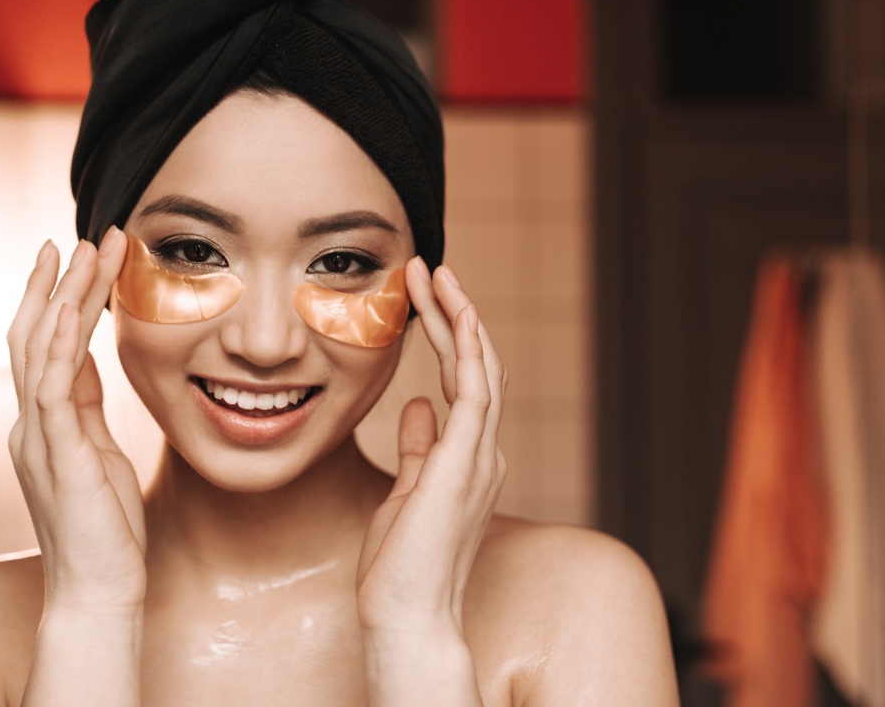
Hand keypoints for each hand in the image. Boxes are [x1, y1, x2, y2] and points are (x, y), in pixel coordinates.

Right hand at [7, 229, 145, 615]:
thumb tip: (83, 356)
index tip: (75, 254)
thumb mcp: (97, 451)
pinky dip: (55, 346)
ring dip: (62, 296)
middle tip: (78, 235)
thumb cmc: (104, 528)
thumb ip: (83, 405)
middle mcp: (29, 424)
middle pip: (30, 335)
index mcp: (41, 423)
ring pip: (39, 350)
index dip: (57, 297)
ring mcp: (37, 438)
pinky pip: (49, 390)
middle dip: (54, 283)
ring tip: (85, 251)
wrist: (97, 592)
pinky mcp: (57, 456)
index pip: (43, 345)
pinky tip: (64, 311)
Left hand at [356, 259, 507, 642]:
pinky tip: (458, 313)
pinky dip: (469, 349)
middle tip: (429, 268)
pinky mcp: (464, 463)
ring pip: (480, 368)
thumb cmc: (401, 566)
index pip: (464, 380)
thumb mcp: (405, 492)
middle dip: (454, 312)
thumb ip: (419, 446)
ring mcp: (479, 457)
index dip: (448, 333)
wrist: (405, 617)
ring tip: (436, 274)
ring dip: (459, 316)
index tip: (423, 296)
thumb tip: (418, 404)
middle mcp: (483, 451)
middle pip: (477, 364)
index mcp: (468, 457)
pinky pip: (475, 393)